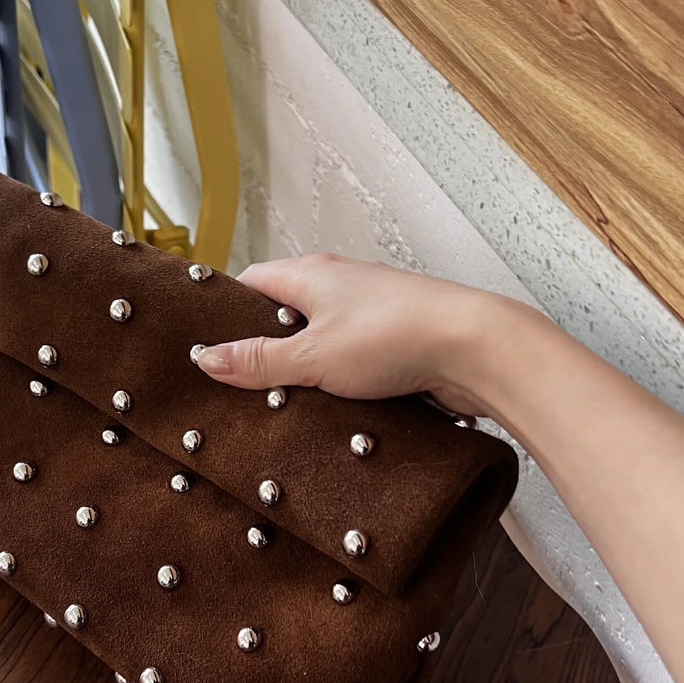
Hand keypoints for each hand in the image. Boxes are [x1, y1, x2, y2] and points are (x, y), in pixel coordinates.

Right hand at [194, 252, 504, 416]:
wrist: (475, 349)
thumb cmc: (396, 334)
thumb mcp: (312, 355)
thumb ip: (259, 360)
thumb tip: (208, 358)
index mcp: (312, 274)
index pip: (253, 282)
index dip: (229, 311)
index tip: (211, 342)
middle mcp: (341, 285)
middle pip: (286, 314)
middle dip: (266, 349)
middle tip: (245, 385)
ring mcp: (369, 313)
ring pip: (320, 341)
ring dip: (305, 370)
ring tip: (286, 404)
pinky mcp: (394, 342)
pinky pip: (351, 360)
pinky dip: (338, 382)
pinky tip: (331, 408)